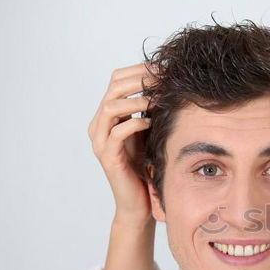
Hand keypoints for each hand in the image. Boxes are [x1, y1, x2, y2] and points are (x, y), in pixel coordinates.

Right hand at [88, 63, 155, 224]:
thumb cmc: (146, 165)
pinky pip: (118, 132)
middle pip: (112, 88)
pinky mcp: (108, 156)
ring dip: (137, 100)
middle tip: (163, 78)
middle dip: (140, 79)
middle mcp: (99, 124)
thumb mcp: (150, 131)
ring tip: (157, 100)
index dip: (139, 69)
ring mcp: (100, 140)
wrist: (139, 201)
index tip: (164, 67)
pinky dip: (135, 122)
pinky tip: (152, 121)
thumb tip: (170, 83)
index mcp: (107, 115)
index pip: (116, 80)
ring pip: (111, 107)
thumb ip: (151, 110)